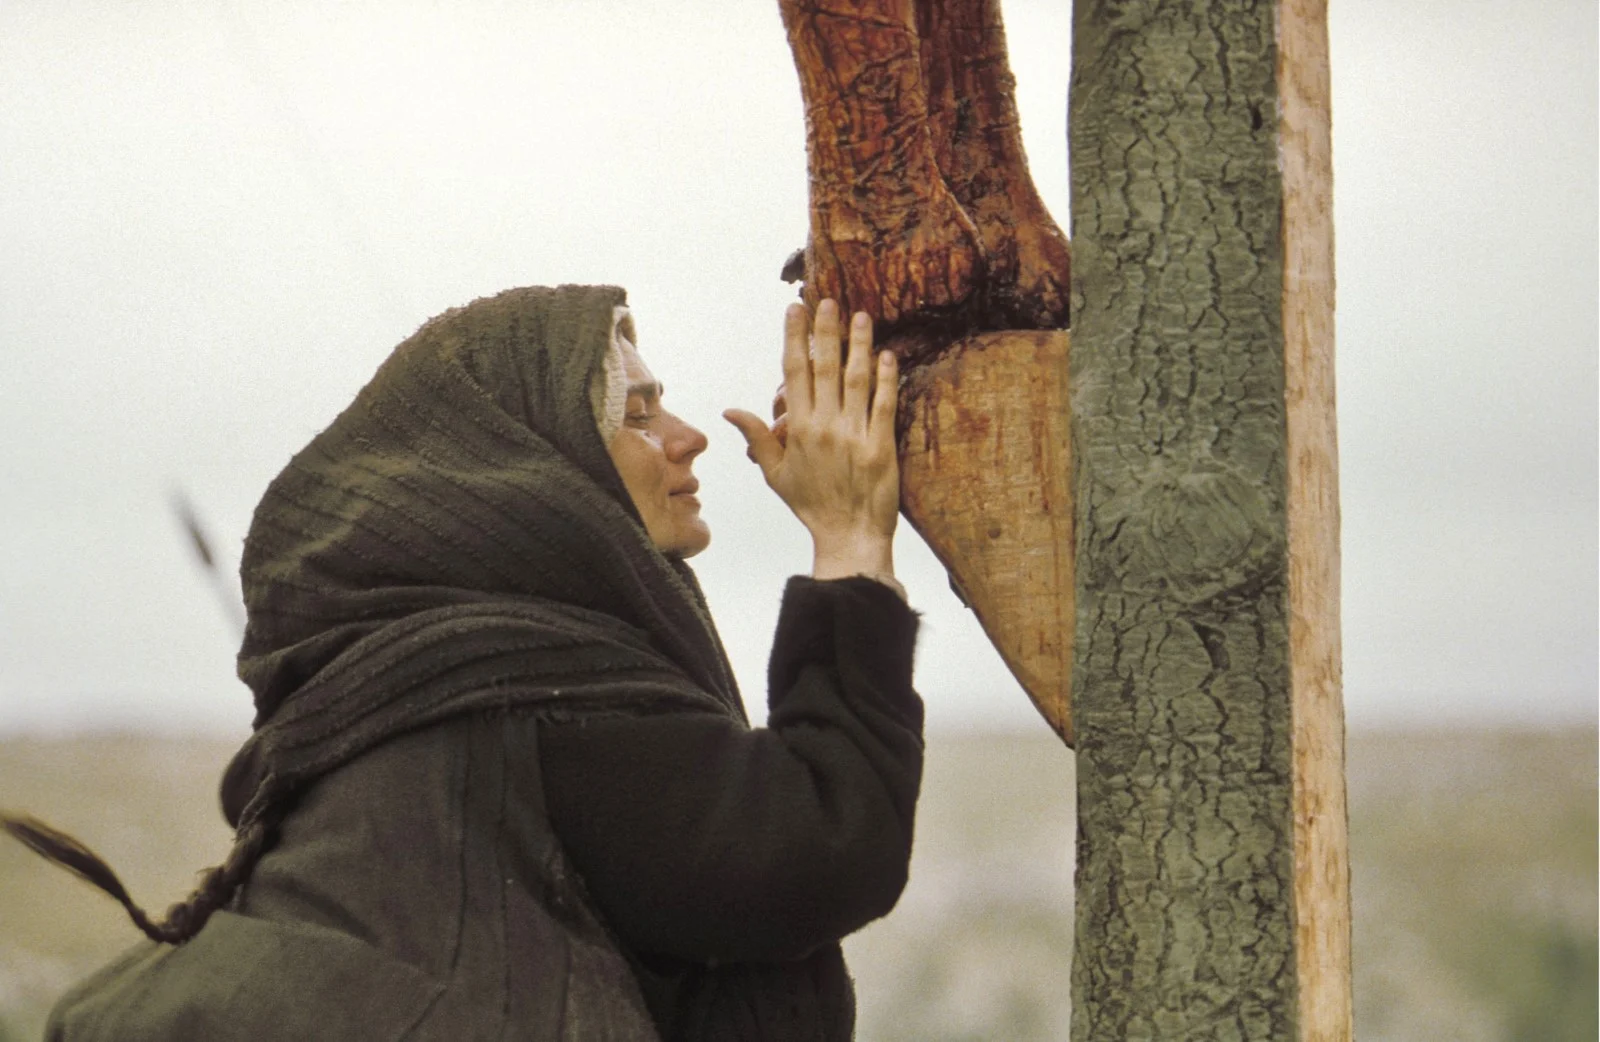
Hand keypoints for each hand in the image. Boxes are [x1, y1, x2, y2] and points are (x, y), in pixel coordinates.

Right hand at [724, 300, 899, 576]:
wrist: (849, 536)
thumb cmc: (811, 505)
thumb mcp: (775, 473)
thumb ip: (757, 437)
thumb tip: (730, 409)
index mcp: (797, 430)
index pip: (794, 374)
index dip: (794, 339)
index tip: (795, 311)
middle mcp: (824, 427)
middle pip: (824, 368)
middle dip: (826, 331)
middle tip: (828, 301)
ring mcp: (854, 435)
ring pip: (855, 380)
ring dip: (858, 345)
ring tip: (861, 316)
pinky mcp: (881, 446)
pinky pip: (884, 405)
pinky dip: (886, 379)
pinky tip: (886, 355)